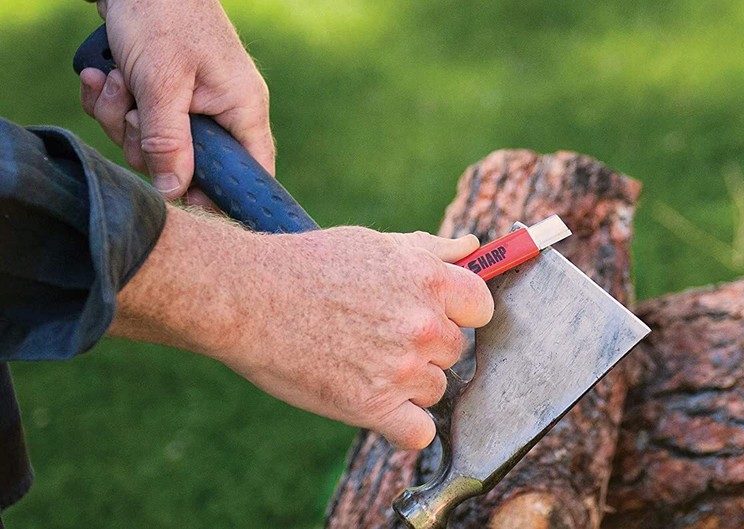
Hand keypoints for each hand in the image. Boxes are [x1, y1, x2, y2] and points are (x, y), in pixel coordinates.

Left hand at [79, 0, 273, 204]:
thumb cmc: (163, 15)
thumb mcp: (162, 81)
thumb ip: (168, 141)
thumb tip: (174, 193)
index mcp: (242, 111)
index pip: (248, 174)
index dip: (217, 195)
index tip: (181, 198)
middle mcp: (223, 112)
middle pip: (187, 166)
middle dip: (145, 143)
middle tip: (130, 110)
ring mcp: (193, 104)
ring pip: (153, 145)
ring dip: (119, 117)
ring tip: (114, 80)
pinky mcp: (165, 96)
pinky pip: (135, 122)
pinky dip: (112, 102)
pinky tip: (103, 75)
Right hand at [111, 209, 493, 449]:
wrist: (247, 297)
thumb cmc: (309, 264)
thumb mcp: (376, 243)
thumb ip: (432, 250)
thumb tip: (472, 247)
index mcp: (430, 280)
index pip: (482, 308)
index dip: (460, 312)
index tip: (439, 314)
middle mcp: (422, 324)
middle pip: (455, 351)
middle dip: (427, 347)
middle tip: (382, 336)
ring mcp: (400, 368)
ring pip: (435, 389)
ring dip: (409, 384)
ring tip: (363, 361)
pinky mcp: (372, 406)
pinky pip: (417, 432)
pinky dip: (403, 426)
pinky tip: (379, 408)